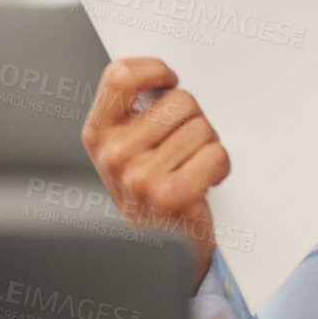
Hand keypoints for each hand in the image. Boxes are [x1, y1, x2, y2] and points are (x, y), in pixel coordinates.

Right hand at [81, 56, 229, 287]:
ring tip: (191, 168)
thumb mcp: (124, 149)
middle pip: (179, 100)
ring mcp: (141, 176)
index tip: (169, 81)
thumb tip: (166, 74)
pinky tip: (203, 182)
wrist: (159, 248)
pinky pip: (216, 154)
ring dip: (207, 146)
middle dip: (193, 119)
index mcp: (98, 134)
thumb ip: (134, 111)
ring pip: (203, 127)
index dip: (153, 70)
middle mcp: (114, 154)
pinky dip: (219, 166)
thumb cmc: (147, 191)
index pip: (120, 75)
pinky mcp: (172, 195)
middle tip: (183, 147)